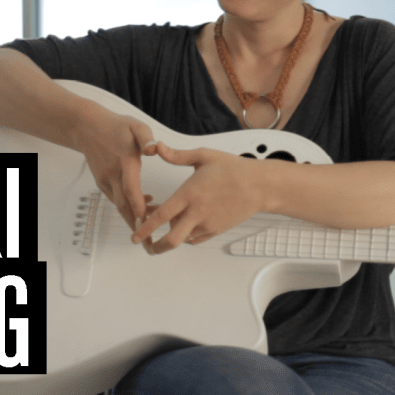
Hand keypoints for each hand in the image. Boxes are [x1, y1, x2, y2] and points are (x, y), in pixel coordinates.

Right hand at [72, 109, 157, 231]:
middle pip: (124, 205)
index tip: (147, 221)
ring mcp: (106, 180)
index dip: (139, 206)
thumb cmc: (115, 126)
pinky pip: (116, 200)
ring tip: (148, 232)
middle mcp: (113, 174)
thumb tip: (154, 149)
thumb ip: (146, 138)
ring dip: (133, 219)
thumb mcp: (136, 126)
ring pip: (119, 205)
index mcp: (124, 162)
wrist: (87, 128)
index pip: (131, 188)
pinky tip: (142, 210)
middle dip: (137, 224)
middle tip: (149, 242)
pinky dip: (128, 208)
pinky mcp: (103, 183)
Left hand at [132, 143, 268, 254]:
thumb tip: (157, 148)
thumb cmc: (234, 169)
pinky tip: (184, 225)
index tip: (134, 234)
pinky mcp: (217, 230)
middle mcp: (198, 212)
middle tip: (145, 245)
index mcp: (191, 194)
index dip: (145, 227)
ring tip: (166, 225)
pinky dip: (186, 236)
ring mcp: (208, 224)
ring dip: (171, 235)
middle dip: (155, 246)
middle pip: (171, 239)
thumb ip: (177, 155)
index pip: (162, 216)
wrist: (260, 186)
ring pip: (182, 239)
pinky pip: (195, 239)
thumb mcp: (204, 156)